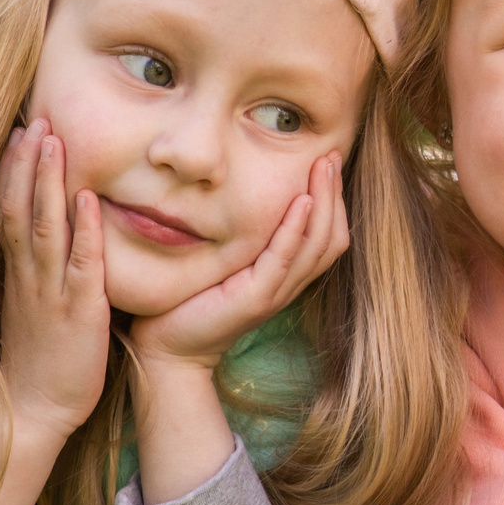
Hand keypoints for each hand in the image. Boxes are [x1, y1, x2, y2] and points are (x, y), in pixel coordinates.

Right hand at [0, 118, 112, 438]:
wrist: (35, 409)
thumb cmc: (41, 358)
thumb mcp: (35, 304)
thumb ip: (39, 269)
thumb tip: (48, 237)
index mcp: (20, 272)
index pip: (10, 209)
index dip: (14, 169)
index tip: (21, 131)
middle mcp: (30, 274)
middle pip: (19, 206)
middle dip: (26, 160)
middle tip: (36, 116)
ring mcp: (51, 291)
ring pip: (44, 225)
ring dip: (47, 180)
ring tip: (52, 138)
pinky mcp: (79, 311)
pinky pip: (81, 264)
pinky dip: (84, 229)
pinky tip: (89, 199)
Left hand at [129, 153, 349, 371]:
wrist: (167, 348)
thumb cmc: (190, 302)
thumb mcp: (225, 263)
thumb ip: (242, 238)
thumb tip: (239, 192)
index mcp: (285, 277)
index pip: (328, 237)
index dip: (334, 200)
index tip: (329, 163)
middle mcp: (287, 285)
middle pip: (332, 238)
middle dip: (336, 194)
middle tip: (332, 155)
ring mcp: (274, 293)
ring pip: (317, 246)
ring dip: (324, 203)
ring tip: (324, 168)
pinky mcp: (255, 299)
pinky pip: (283, 259)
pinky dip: (295, 229)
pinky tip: (300, 201)